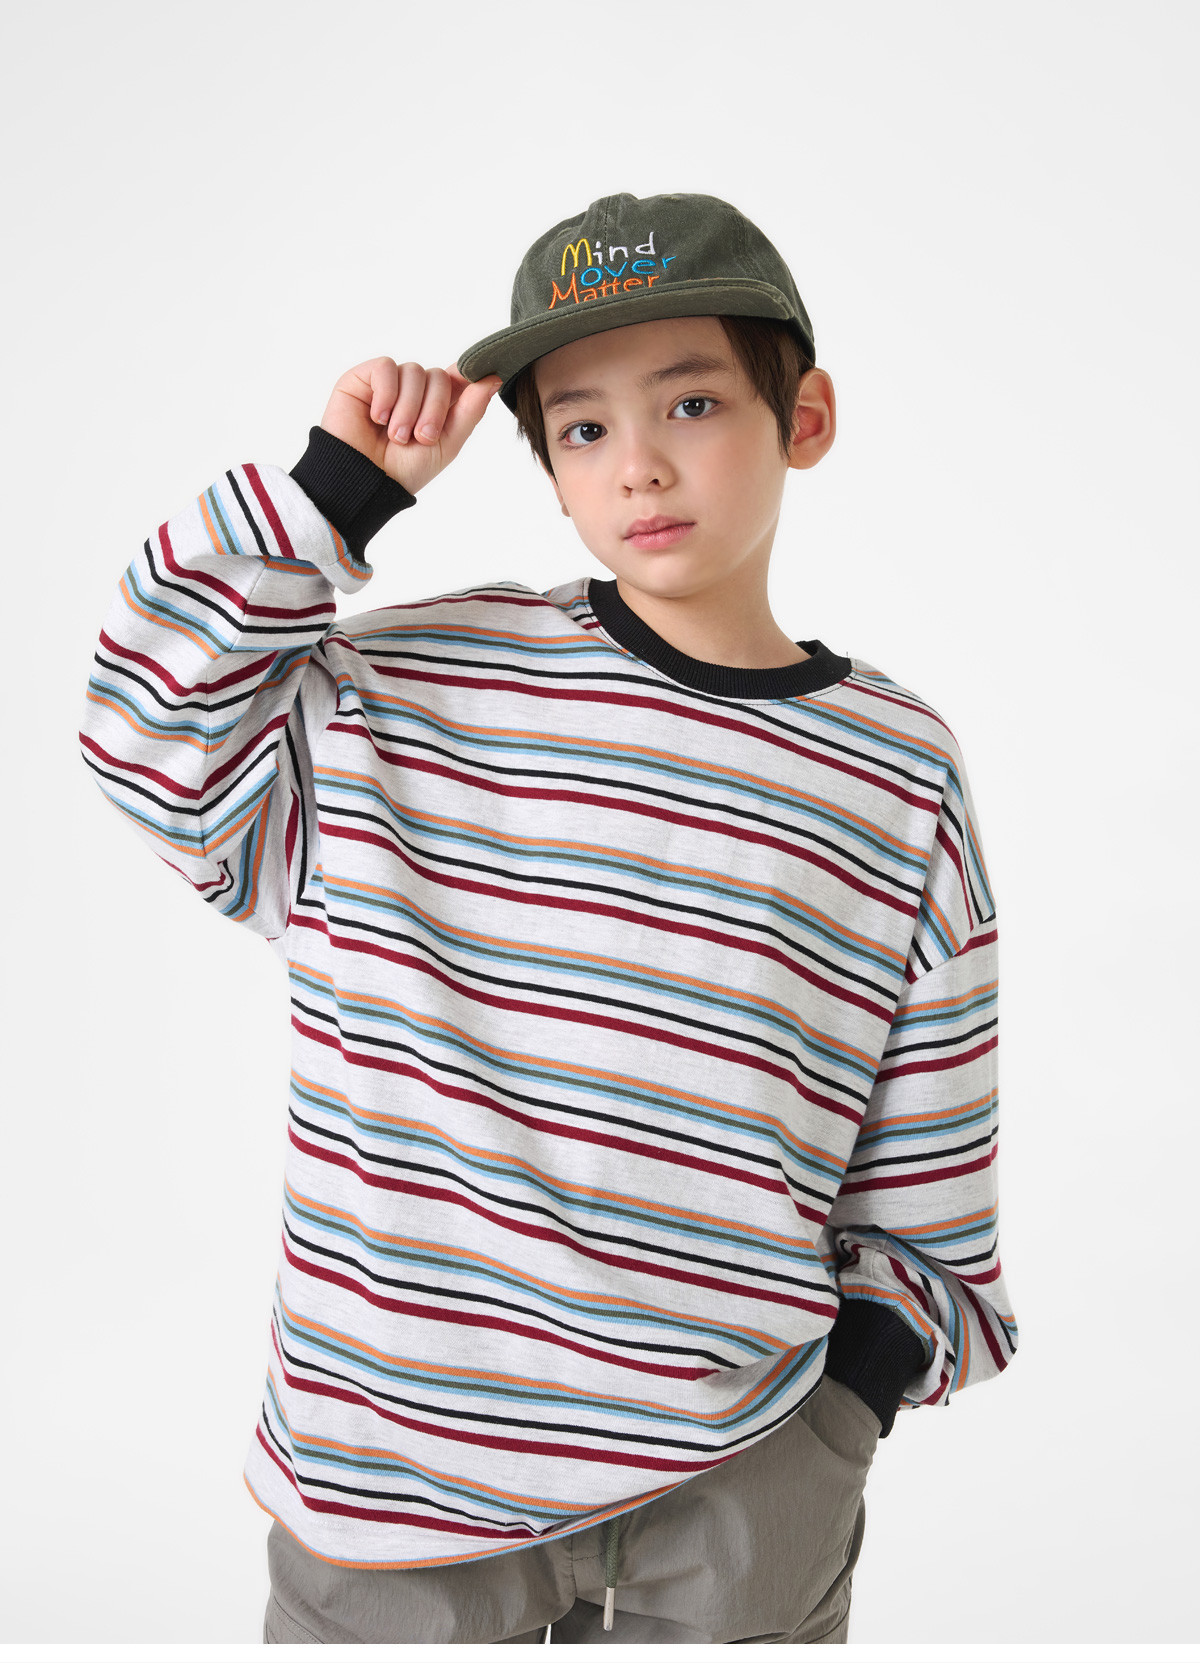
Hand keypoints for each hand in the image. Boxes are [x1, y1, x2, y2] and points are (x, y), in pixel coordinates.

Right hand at [318, 357, 503, 494]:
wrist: (365, 481)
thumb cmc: (404, 470)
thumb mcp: (448, 444)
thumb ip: (471, 410)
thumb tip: (493, 378)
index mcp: (435, 405)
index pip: (456, 378)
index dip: (464, 381)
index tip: (470, 391)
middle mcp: (413, 391)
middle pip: (438, 376)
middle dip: (434, 409)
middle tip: (421, 438)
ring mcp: (388, 383)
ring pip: (413, 371)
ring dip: (408, 409)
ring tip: (396, 436)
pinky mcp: (362, 378)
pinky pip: (386, 368)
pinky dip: (386, 394)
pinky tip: (378, 418)